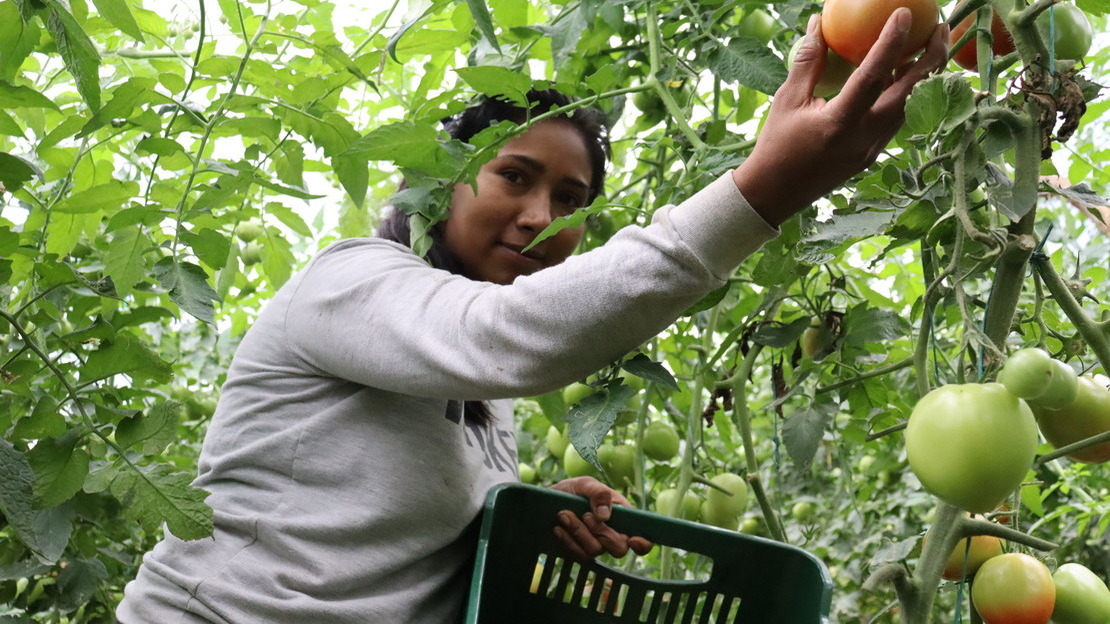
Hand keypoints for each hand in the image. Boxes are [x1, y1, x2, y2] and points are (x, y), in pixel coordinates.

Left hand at [549, 476, 653, 560]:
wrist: (546, 501)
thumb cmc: (572, 490)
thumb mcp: (585, 484)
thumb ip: (598, 493)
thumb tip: (606, 515)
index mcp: (622, 516)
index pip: (642, 537)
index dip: (643, 544)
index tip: (632, 540)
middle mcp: (612, 534)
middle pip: (619, 548)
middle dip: (601, 532)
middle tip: (585, 515)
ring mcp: (596, 545)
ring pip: (595, 551)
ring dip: (579, 532)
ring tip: (563, 514)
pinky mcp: (580, 552)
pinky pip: (578, 554)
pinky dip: (567, 540)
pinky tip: (558, 527)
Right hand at [733, 9, 949, 224]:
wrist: (776, 193)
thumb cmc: (776, 145)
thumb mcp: (787, 100)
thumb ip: (808, 62)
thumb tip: (819, 23)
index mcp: (840, 123)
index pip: (873, 76)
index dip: (891, 42)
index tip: (903, 13)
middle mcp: (864, 137)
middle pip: (912, 93)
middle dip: (932, 57)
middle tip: (939, 26)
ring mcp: (873, 148)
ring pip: (911, 107)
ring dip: (924, 75)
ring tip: (927, 46)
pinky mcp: (873, 154)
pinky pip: (898, 119)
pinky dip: (906, 93)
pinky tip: (903, 75)